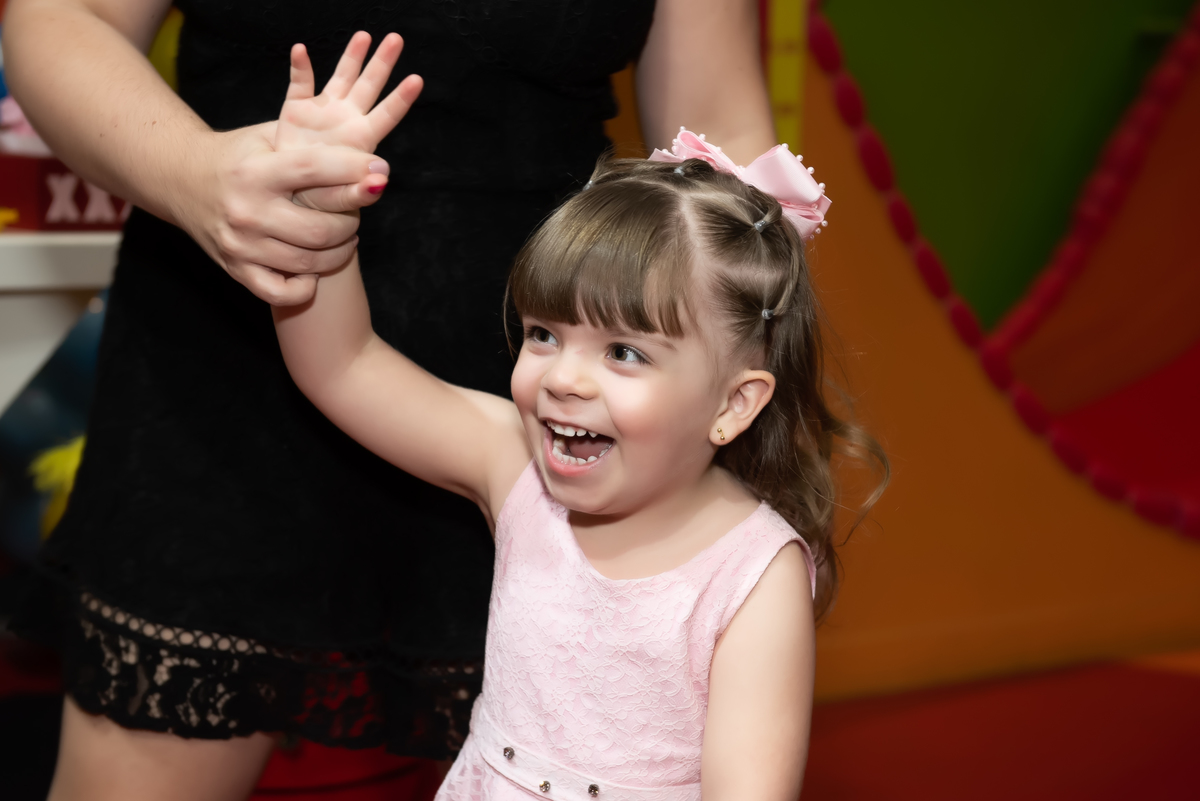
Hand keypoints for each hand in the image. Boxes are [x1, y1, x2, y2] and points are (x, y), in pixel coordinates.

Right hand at [178, 121, 381, 305]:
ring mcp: (240, 245)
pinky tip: (314, 268)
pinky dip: (305, 287)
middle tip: (356, 214)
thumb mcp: (269, 137)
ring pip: (308, 263)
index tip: (381, 171)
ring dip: (338, 252)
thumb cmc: (239, 156)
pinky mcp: (236, 269)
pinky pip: (280, 293)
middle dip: (351, 222)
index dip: (355, 171)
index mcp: (255, 172)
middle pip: (320, 230)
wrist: (181, 178)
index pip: (316, 170)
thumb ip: (313, 144)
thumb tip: (369, 162)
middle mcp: (246, 211)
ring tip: (345, 238)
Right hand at [279, 31, 422, 212]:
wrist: (293, 196)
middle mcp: (346, 119)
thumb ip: (360, 190)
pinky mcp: (296, 111)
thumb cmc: (322, 199)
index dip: (401, 98)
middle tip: (396, 40)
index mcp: (361, 139)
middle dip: (382, 63)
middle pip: (369, 86)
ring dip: (351, 57)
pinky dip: (300, 67)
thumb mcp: (343, 197)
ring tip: (364, 36)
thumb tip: (382, 181)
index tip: (417, 80)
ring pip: (341, 77)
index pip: (387, 115)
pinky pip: (299, 84)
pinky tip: (301, 50)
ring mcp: (323, 112)